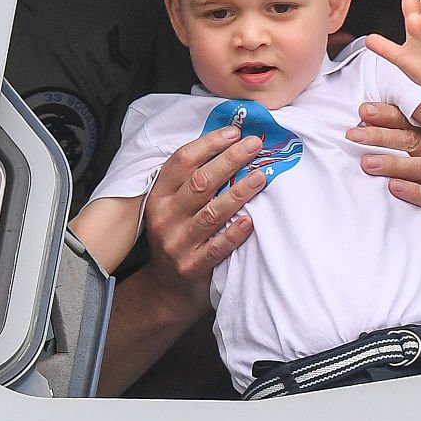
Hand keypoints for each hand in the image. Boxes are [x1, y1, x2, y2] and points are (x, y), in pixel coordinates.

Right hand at [98, 126, 266, 395]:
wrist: (167, 289)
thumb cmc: (178, 236)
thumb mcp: (173, 206)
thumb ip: (192, 180)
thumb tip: (229, 142)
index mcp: (159, 196)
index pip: (182, 161)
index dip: (209, 143)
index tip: (235, 132)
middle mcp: (165, 217)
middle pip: (200, 182)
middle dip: (230, 160)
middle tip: (256, 145)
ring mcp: (178, 243)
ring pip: (211, 212)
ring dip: (239, 192)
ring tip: (262, 176)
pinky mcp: (193, 266)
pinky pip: (218, 247)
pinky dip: (235, 233)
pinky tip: (252, 220)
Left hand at [345, 102, 420, 233]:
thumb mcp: (415, 149)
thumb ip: (395, 132)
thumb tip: (364, 114)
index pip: (413, 119)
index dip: (387, 114)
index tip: (364, 111)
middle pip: (415, 140)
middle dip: (381, 136)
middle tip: (355, 136)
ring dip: (393, 164)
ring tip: (368, 163)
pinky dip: (412, 191)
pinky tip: (393, 187)